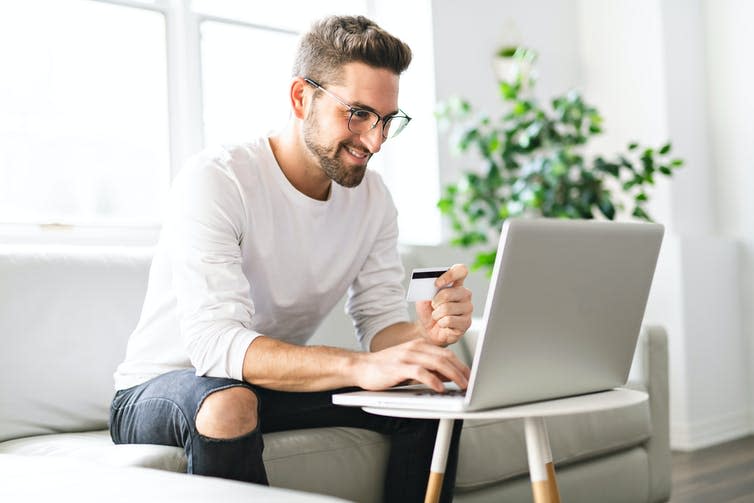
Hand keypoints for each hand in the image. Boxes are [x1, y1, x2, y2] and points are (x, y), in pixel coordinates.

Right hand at [354, 338, 469, 391]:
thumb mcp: (411, 366)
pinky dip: (433, 380)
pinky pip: (420, 372)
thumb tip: (449, 376)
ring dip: (453, 375)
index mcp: (420, 345)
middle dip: (461, 371)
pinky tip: (440, 388)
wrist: (361, 367)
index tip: (471, 376)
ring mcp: (407, 356)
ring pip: (437, 362)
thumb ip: (429, 369)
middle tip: (471, 383)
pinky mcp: (398, 367)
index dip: (461, 365)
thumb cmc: (386, 368)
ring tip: (462, 386)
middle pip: (445, 357)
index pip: (447, 353)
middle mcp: (415, 348)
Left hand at [415, 264, 472, 346]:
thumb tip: (428, 286)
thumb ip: (426, 290)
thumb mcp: (423, 298)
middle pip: (449, 293)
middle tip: (433, 306)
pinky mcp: (466, 322)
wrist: (428, 330)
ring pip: (447, 308)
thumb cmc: (428, 311)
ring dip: (436, 314)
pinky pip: (449, 320)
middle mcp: (465, 294)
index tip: (436, 284)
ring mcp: (467, 308)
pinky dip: (440, 323)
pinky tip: (443, 324)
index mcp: (456, 284)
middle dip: (435, 301)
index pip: (461, 271)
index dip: (450, 274)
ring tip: (438, 316)